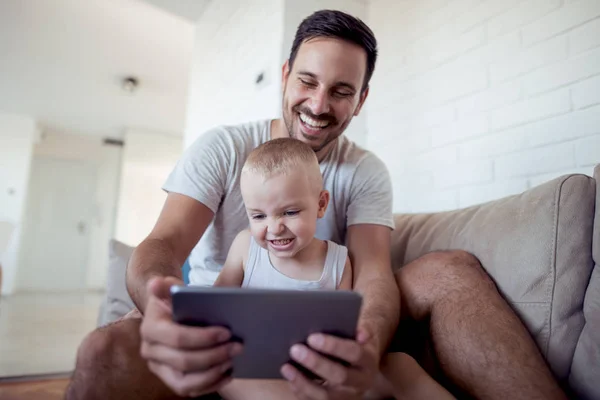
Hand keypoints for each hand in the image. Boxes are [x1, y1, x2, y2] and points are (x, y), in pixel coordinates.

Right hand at [139, 277, 243, 396]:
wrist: (169, 313)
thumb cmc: (176, 301)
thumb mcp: (172, 289)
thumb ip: (166, 287)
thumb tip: (156, 283)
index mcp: (150, 329)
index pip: (177, 338)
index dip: (203, 338)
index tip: (226, 332)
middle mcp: (150, 352)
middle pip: (184, 362)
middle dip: (213, 356)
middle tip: (237, 347)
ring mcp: (159, 368)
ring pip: (184, 382)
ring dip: (212, 374)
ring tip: (232, 361)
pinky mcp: (170, 379)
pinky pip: (189, 390)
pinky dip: (210, 385)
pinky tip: (228, 374)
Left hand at [280, 327, 379, 399]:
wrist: (361, 362)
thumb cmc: (355, 341)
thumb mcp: (364, 332)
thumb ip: (363, 329)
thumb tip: (362, 334)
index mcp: (368, 360)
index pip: (354, 353)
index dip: (333, 346)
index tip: (312, 338)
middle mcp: (360, 381)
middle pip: (339, 376)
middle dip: (316, 363)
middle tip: (295, 350)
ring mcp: (347, 395)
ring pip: (326, 395)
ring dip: (304, 382)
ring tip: (287, 367)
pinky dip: (301, 391)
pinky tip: (290, 378)